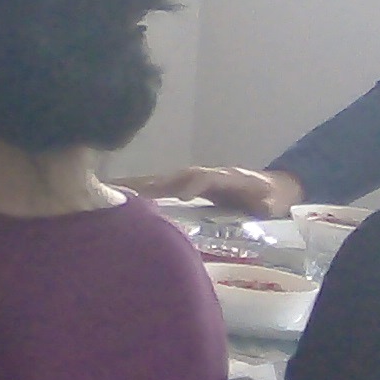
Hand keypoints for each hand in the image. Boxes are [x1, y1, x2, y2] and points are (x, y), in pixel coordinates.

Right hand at [119, 165, 298, 215]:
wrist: (276, 188)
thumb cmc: (272, 196)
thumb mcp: (271, 199)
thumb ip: (264, 199)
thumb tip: (262, 203)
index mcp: (223, 177)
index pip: (201, 178)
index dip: (186, 184)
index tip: (170, 195)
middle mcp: (202, 176)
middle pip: (170, 178)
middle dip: (145, 184)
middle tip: (115, 191)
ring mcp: (192, 182)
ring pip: (159, 183)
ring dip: (133, 188)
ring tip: (103, 193)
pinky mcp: (185, 190)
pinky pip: (158, 191)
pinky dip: (137, 194)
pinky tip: (115, 199)